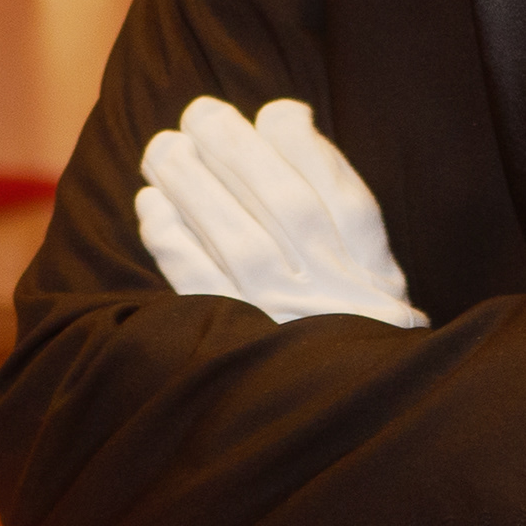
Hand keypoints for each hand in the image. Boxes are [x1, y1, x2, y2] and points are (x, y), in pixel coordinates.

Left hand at [134, 97, 425, 327]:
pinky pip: (200, 288)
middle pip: (287, 208)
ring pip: (239, 240)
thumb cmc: (346, 322)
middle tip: (199, 112)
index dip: (306, 149)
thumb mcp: (369, 265)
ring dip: (196, 188)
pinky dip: (173, 243)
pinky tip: (152, 205)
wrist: (340, 413)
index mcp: (373, 273)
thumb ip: (335, 193)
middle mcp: (333, 294)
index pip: (344, 199)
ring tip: (164, 148)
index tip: (272, 112)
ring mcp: (283, 321)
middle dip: (240, 153)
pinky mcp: (236, 347)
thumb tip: (284, 116)